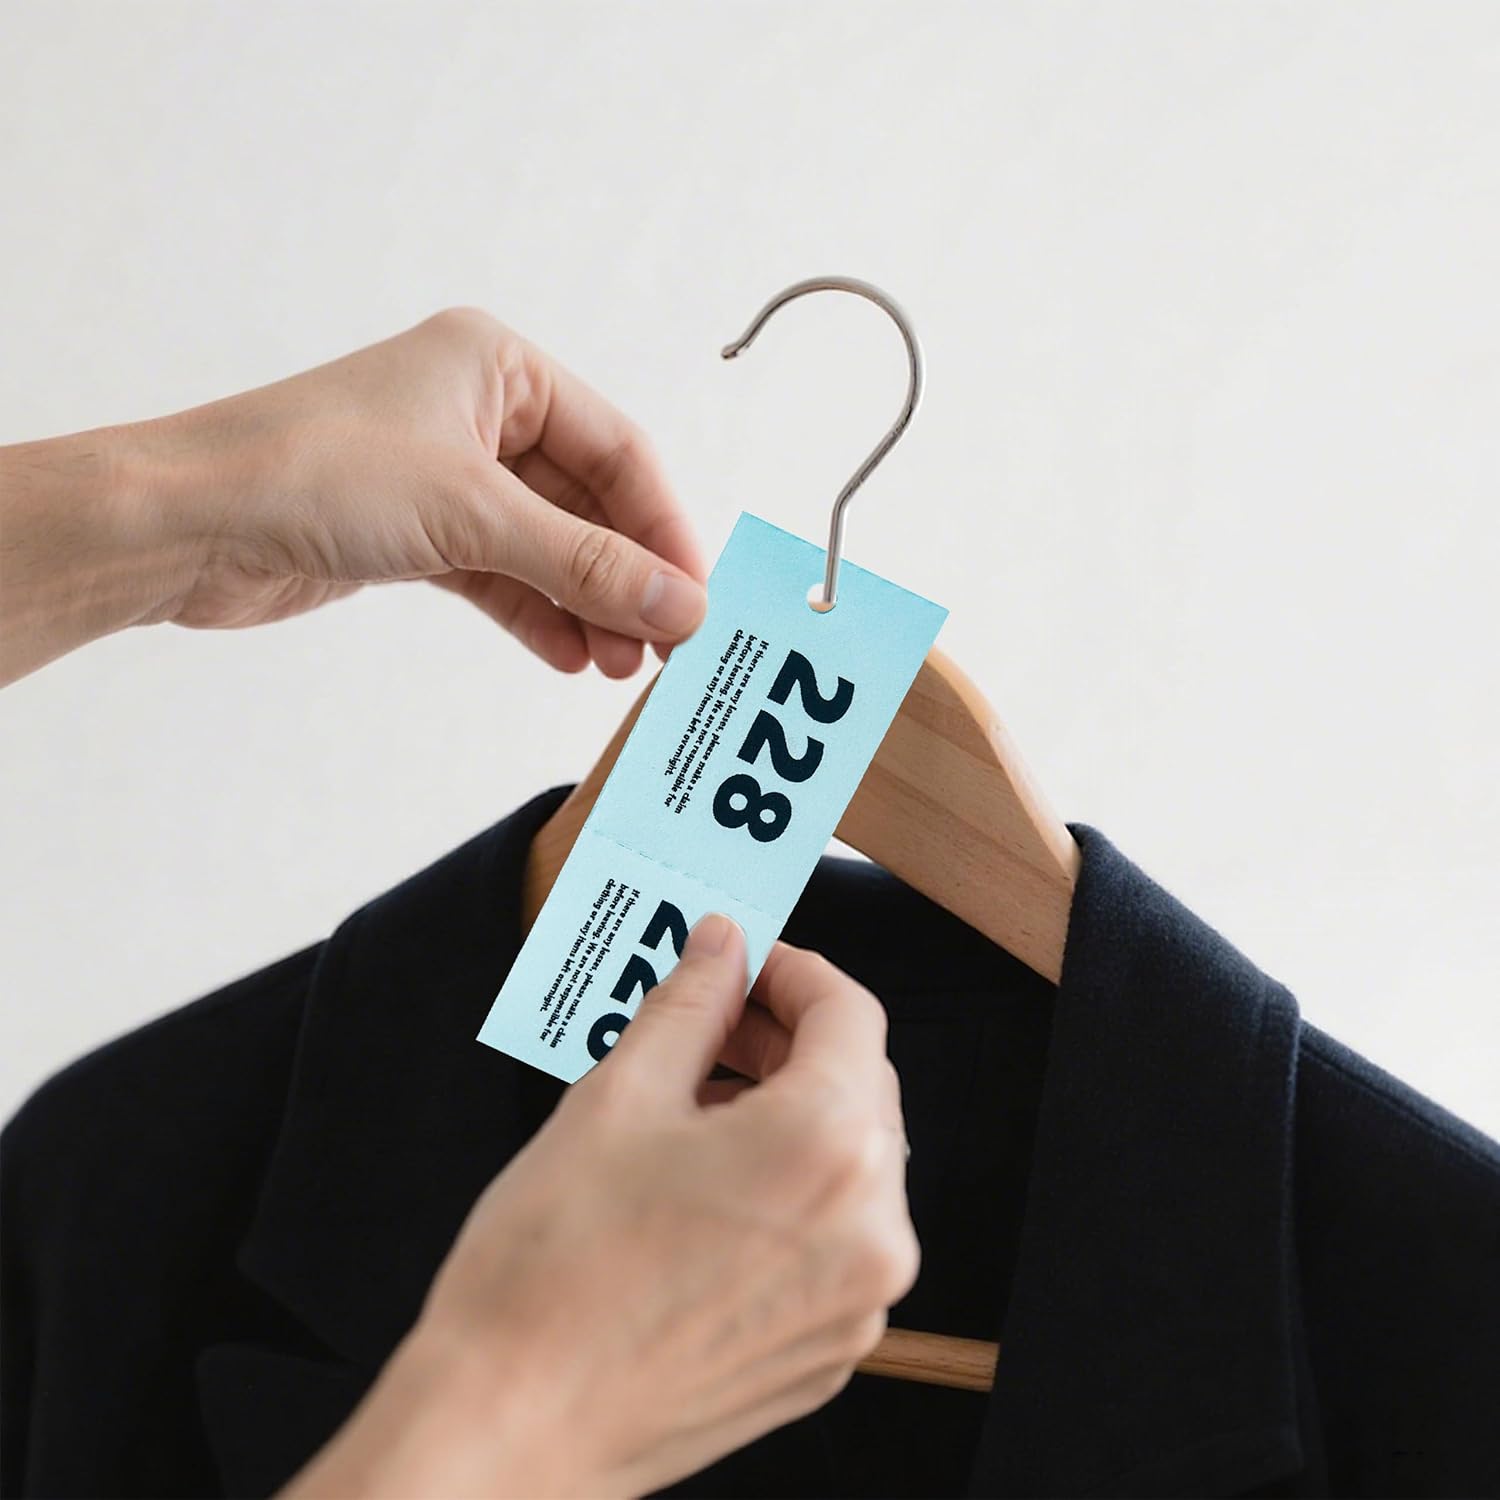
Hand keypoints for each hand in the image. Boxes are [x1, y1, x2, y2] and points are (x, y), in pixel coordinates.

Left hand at [0, 308, 707, 684]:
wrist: (185, 524)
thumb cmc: (312, 474)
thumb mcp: (472, 514)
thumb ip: (586, 564)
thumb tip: (681, 608)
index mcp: (498, 367)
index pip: (618, 450)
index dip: (663, 528)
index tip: (695, 598)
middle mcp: (477, 412)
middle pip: (588, 502)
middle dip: (625, 577)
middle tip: (666, 646)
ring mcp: (446, 475)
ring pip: (546, 545)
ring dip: (587, 605)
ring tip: (620, 666)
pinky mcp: (416, 531)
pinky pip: (501, 575)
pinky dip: (537, 614)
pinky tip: (569, 655)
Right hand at [285, 917, 917, 1499]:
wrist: (513, 1426)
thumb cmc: (554, 1270)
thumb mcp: (617, 1096)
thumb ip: (689, 1002)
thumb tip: (720, 945)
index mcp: (827, 1148)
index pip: (849, 1013)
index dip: (793, 971)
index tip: (745, 962)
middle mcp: (870, 1229)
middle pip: (859, 1085)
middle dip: (789, 1042)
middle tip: (712, 1025)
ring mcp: (858, 1302)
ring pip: (851, 1163)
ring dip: (789, 1114)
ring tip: (696, 1106)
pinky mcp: (829, 1352)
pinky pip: (836, 1238)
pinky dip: (791, 1192)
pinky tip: (710, 1186)